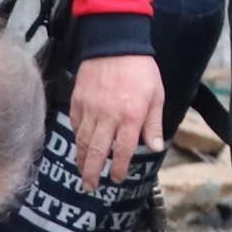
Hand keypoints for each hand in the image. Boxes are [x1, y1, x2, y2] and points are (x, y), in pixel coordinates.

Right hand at [70, 54, 165, 187]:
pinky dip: (76, 138)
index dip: (119, 168)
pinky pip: (75, 124)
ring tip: (82, 172)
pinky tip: (78, 146)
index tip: (117, 179)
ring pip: (82, 140)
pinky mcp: (77, 100)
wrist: (115, 45)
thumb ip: (153, 123)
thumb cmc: (141, 70)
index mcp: (131, 116)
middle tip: (91, 186)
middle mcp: (108, 116)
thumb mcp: (157, 96)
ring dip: (81, 159)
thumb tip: (154, 147)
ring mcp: (90, 108)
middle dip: (92, 172)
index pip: (123, 150)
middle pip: (97, 151)